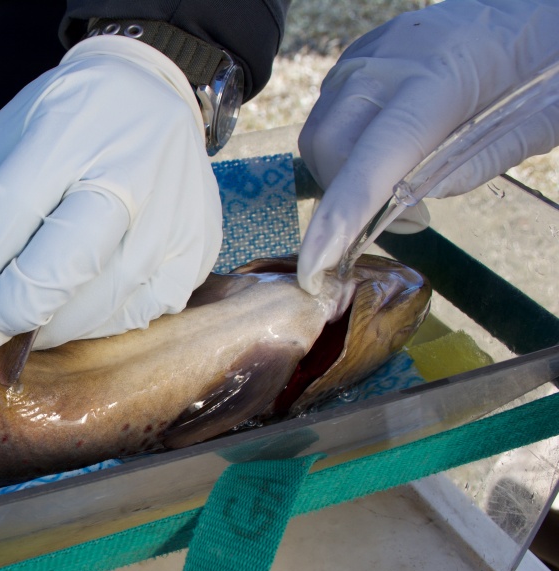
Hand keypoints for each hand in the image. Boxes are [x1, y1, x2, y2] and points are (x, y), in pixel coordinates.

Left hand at [0, 35, 221, 350]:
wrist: (151, 93)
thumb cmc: (62, 126)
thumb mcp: (1, 142)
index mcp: (68, 131)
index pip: (6, 219)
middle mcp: (130, 171)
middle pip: (59, 271)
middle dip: (7, 313)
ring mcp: (173, 215)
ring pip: (96, 307)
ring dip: (47, 327)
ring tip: (24, 316)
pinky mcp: (196, 249)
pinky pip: (135, 315)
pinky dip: (93, 324)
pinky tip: (75, 305)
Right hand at [297, 0, 558, 294]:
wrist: (535, 4)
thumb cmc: (546, 60)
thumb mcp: (538, 120)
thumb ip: (480, 161)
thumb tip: (418, 204)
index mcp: (442, 76)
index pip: (374, 156)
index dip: (343, 212)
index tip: (318, 262)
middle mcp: (390, 60)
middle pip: (329, 146)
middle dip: (342, 198)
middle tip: (401, 222)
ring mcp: (368, 53)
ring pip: (320, 132)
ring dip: (341, 176)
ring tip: (394, 187)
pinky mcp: (360, 54)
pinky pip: (329, 112)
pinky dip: (343, 148)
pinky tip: (383, 154)